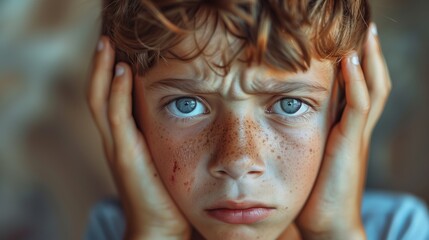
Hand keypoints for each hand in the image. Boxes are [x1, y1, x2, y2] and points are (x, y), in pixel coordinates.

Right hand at [87, 36, 190, 239]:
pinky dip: (116, 93)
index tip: (118, 50)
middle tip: (104, 39)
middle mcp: (115, 141)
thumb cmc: (168, 194)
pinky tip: (122, 71)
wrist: (161, 228)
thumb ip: (164, 137)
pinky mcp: (125, 157)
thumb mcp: (164, 157)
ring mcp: (117, 148)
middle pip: (98, 95)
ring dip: (102, 71)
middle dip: (100, 66)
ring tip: (106, 45)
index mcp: (124, 140)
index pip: (110, 100)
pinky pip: (117, 118)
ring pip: (100, 102)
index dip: (109, 75)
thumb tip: (186, 112)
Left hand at [295, 23, 390, 239]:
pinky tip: (350, 61)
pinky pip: (359, 107)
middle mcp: (356, 130)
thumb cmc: (314, 192)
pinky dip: (357, 82)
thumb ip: (307, 136)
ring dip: (369, 60)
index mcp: (346, 131)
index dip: (359, 66)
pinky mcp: (350, 145)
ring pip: (373, 90)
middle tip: (366, 30)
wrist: (326, 224)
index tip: (348, 42)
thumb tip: (286, 117)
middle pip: (373, 85)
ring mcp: (356, 137)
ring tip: (365, 35)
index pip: (359, 90)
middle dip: (371, 56)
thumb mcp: (310, 155)